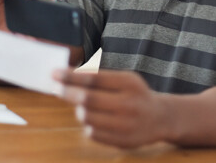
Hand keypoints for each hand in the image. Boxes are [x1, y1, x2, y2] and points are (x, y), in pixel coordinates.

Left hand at [54, 69, 169, 148]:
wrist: (161, 118)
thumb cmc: (135, 94)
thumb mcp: (124, 79)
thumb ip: (100, 77)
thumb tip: (68, 75)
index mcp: (130, 83)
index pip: (94, 79)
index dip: (71, 76)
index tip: (54, 73)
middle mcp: (130, 104)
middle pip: (88, 99)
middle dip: (67, 92)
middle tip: (56, 88)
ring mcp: (127, 125)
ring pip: (87, 117)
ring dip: (78, 110)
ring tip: (82, 105)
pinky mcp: (123, 142)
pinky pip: (92, 133)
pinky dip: (88, 124)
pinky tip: (95, 119)